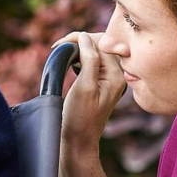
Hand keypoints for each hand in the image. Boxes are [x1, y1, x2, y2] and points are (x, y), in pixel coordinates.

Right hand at [52, 31, 128, 154]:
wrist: (79, 140)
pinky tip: (71, 63)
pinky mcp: (101, 83)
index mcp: (116, 75)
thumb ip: (89, 60)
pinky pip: (93, 61)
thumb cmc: (80, 117)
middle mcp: (117, 74)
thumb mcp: (84, 86)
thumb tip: (85, 37)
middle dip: (80, 41)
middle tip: (59, 47)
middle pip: (101, 44)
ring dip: (79, 48)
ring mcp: (110, 79)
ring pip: (96, 51)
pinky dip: (80, 57)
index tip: (60, 44)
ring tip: (63, 53)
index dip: (81, 39)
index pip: (102, 43)